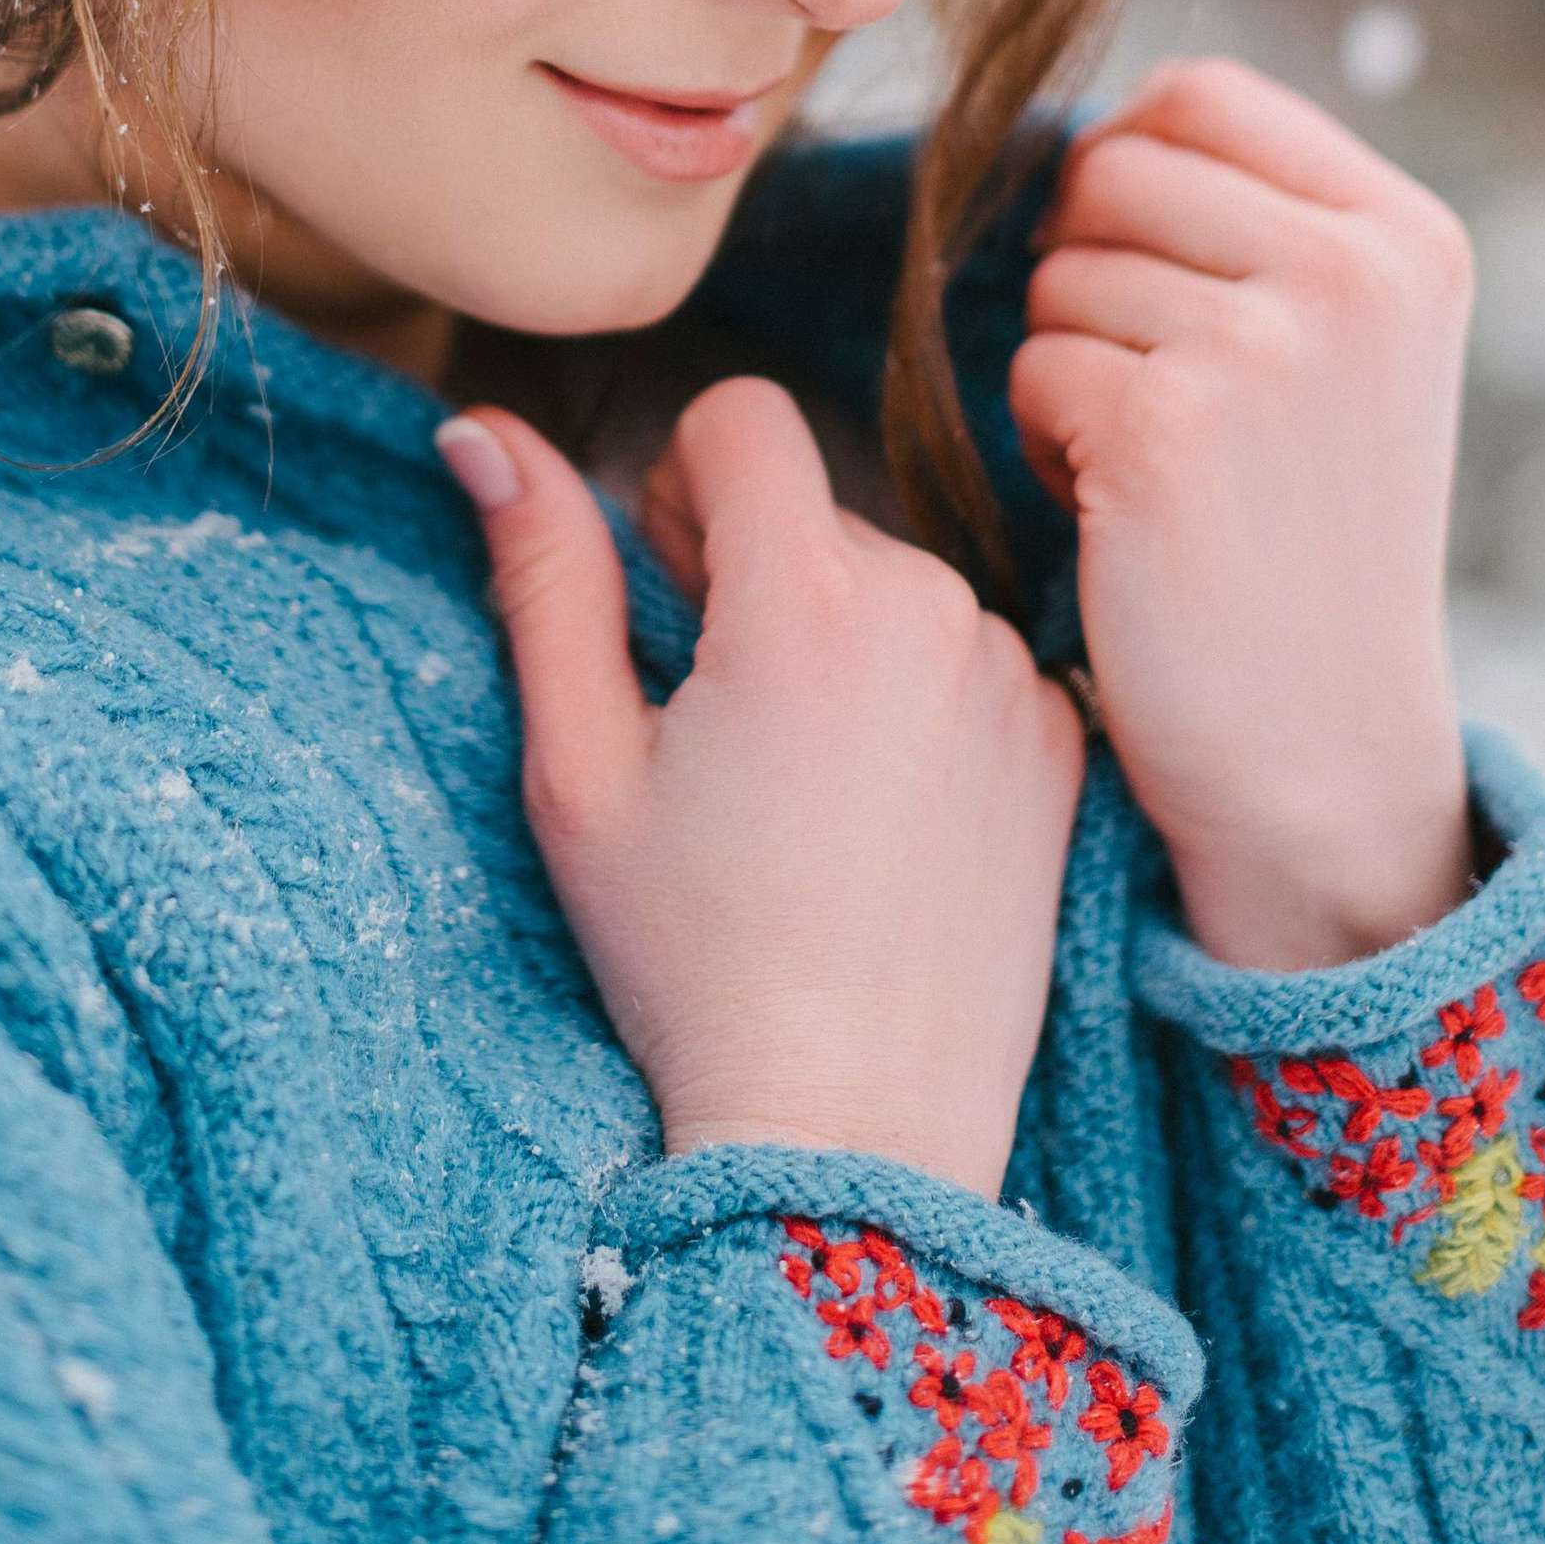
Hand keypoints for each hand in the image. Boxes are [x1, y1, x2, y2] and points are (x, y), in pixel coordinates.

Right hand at [436, 375, 1087, 1199]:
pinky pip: (968, 656)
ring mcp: (1011, 673)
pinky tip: (881, 817)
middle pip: (812, 508)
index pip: (742, 416)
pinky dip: (918, 701)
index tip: (667, 598)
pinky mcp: (1061, 741)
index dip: (678, 486)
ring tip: (801, 788)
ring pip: (891, 582)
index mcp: (803, 595)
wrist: (853, 1127)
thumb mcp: (579, 766)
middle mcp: (931, 605)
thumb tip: (483, 430)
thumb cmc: (689, 953)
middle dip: (751, 576)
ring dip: (836, 639)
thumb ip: (542, 574)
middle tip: (718, 729)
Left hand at [1007, 56, 1475, 971]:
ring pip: (1056, 276)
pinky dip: (1048, 444)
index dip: (1126, 164)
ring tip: (1153, 466)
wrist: (1320, 744)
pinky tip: (1125, 515)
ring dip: (1066, 367)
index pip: (1199, 94)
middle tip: (1145, 389)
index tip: (1143, 269)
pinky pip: (1030, 370)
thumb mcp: (1339, 347)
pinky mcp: (1167, 428)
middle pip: (1106, 170)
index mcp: (1404, 235)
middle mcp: (1353, 275)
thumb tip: (1091, 129)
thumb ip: (1250, 223)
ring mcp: (1265, 347)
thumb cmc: (1298, 534)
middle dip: (1085, 273)